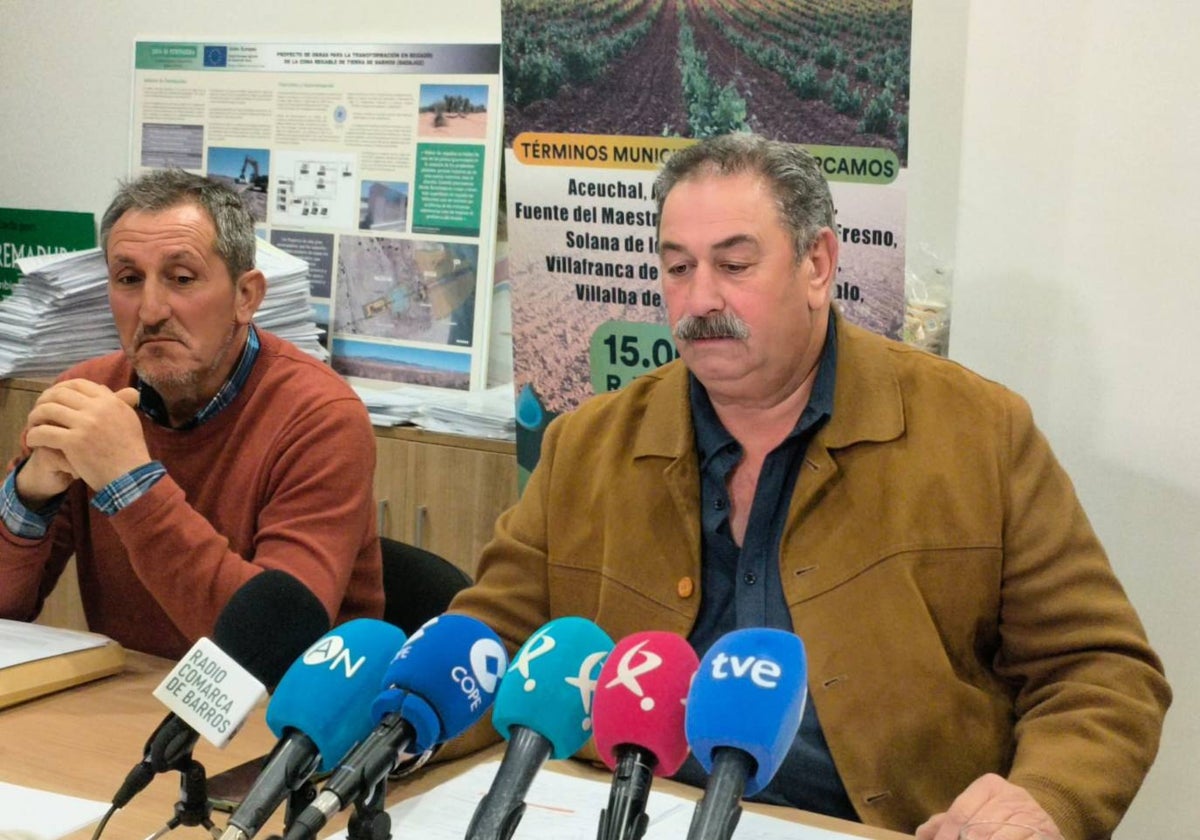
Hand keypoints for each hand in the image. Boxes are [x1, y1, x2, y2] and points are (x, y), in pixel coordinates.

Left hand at [22, 381, 147, 492]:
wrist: (130, 476)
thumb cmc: (130, 451)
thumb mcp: (128, 419)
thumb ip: (115, 402)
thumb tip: (100, 388)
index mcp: (110, 401)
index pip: (78, 384)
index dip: (60, 388)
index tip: (52, 398)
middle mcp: (98, 408)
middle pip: (59, 395)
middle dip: (43, 401)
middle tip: (38, 413)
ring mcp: (85, 424)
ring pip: (47, 410)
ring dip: (34, 417)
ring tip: (33, 427)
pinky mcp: (74, 442)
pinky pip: (44, 432)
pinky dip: (33, 436)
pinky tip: (33, 442)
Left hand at [915, 774, 1062, 839]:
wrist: (1045, 819)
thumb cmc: (1000, 816)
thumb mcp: (975, 811)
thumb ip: (948, 821)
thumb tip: (922, 834)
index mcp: (989, 785)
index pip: (961, 811)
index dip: (946, 833)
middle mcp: (1012, 795)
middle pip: (977, 828)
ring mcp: (1031, 814)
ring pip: (995, 838)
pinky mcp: (1045, 832)